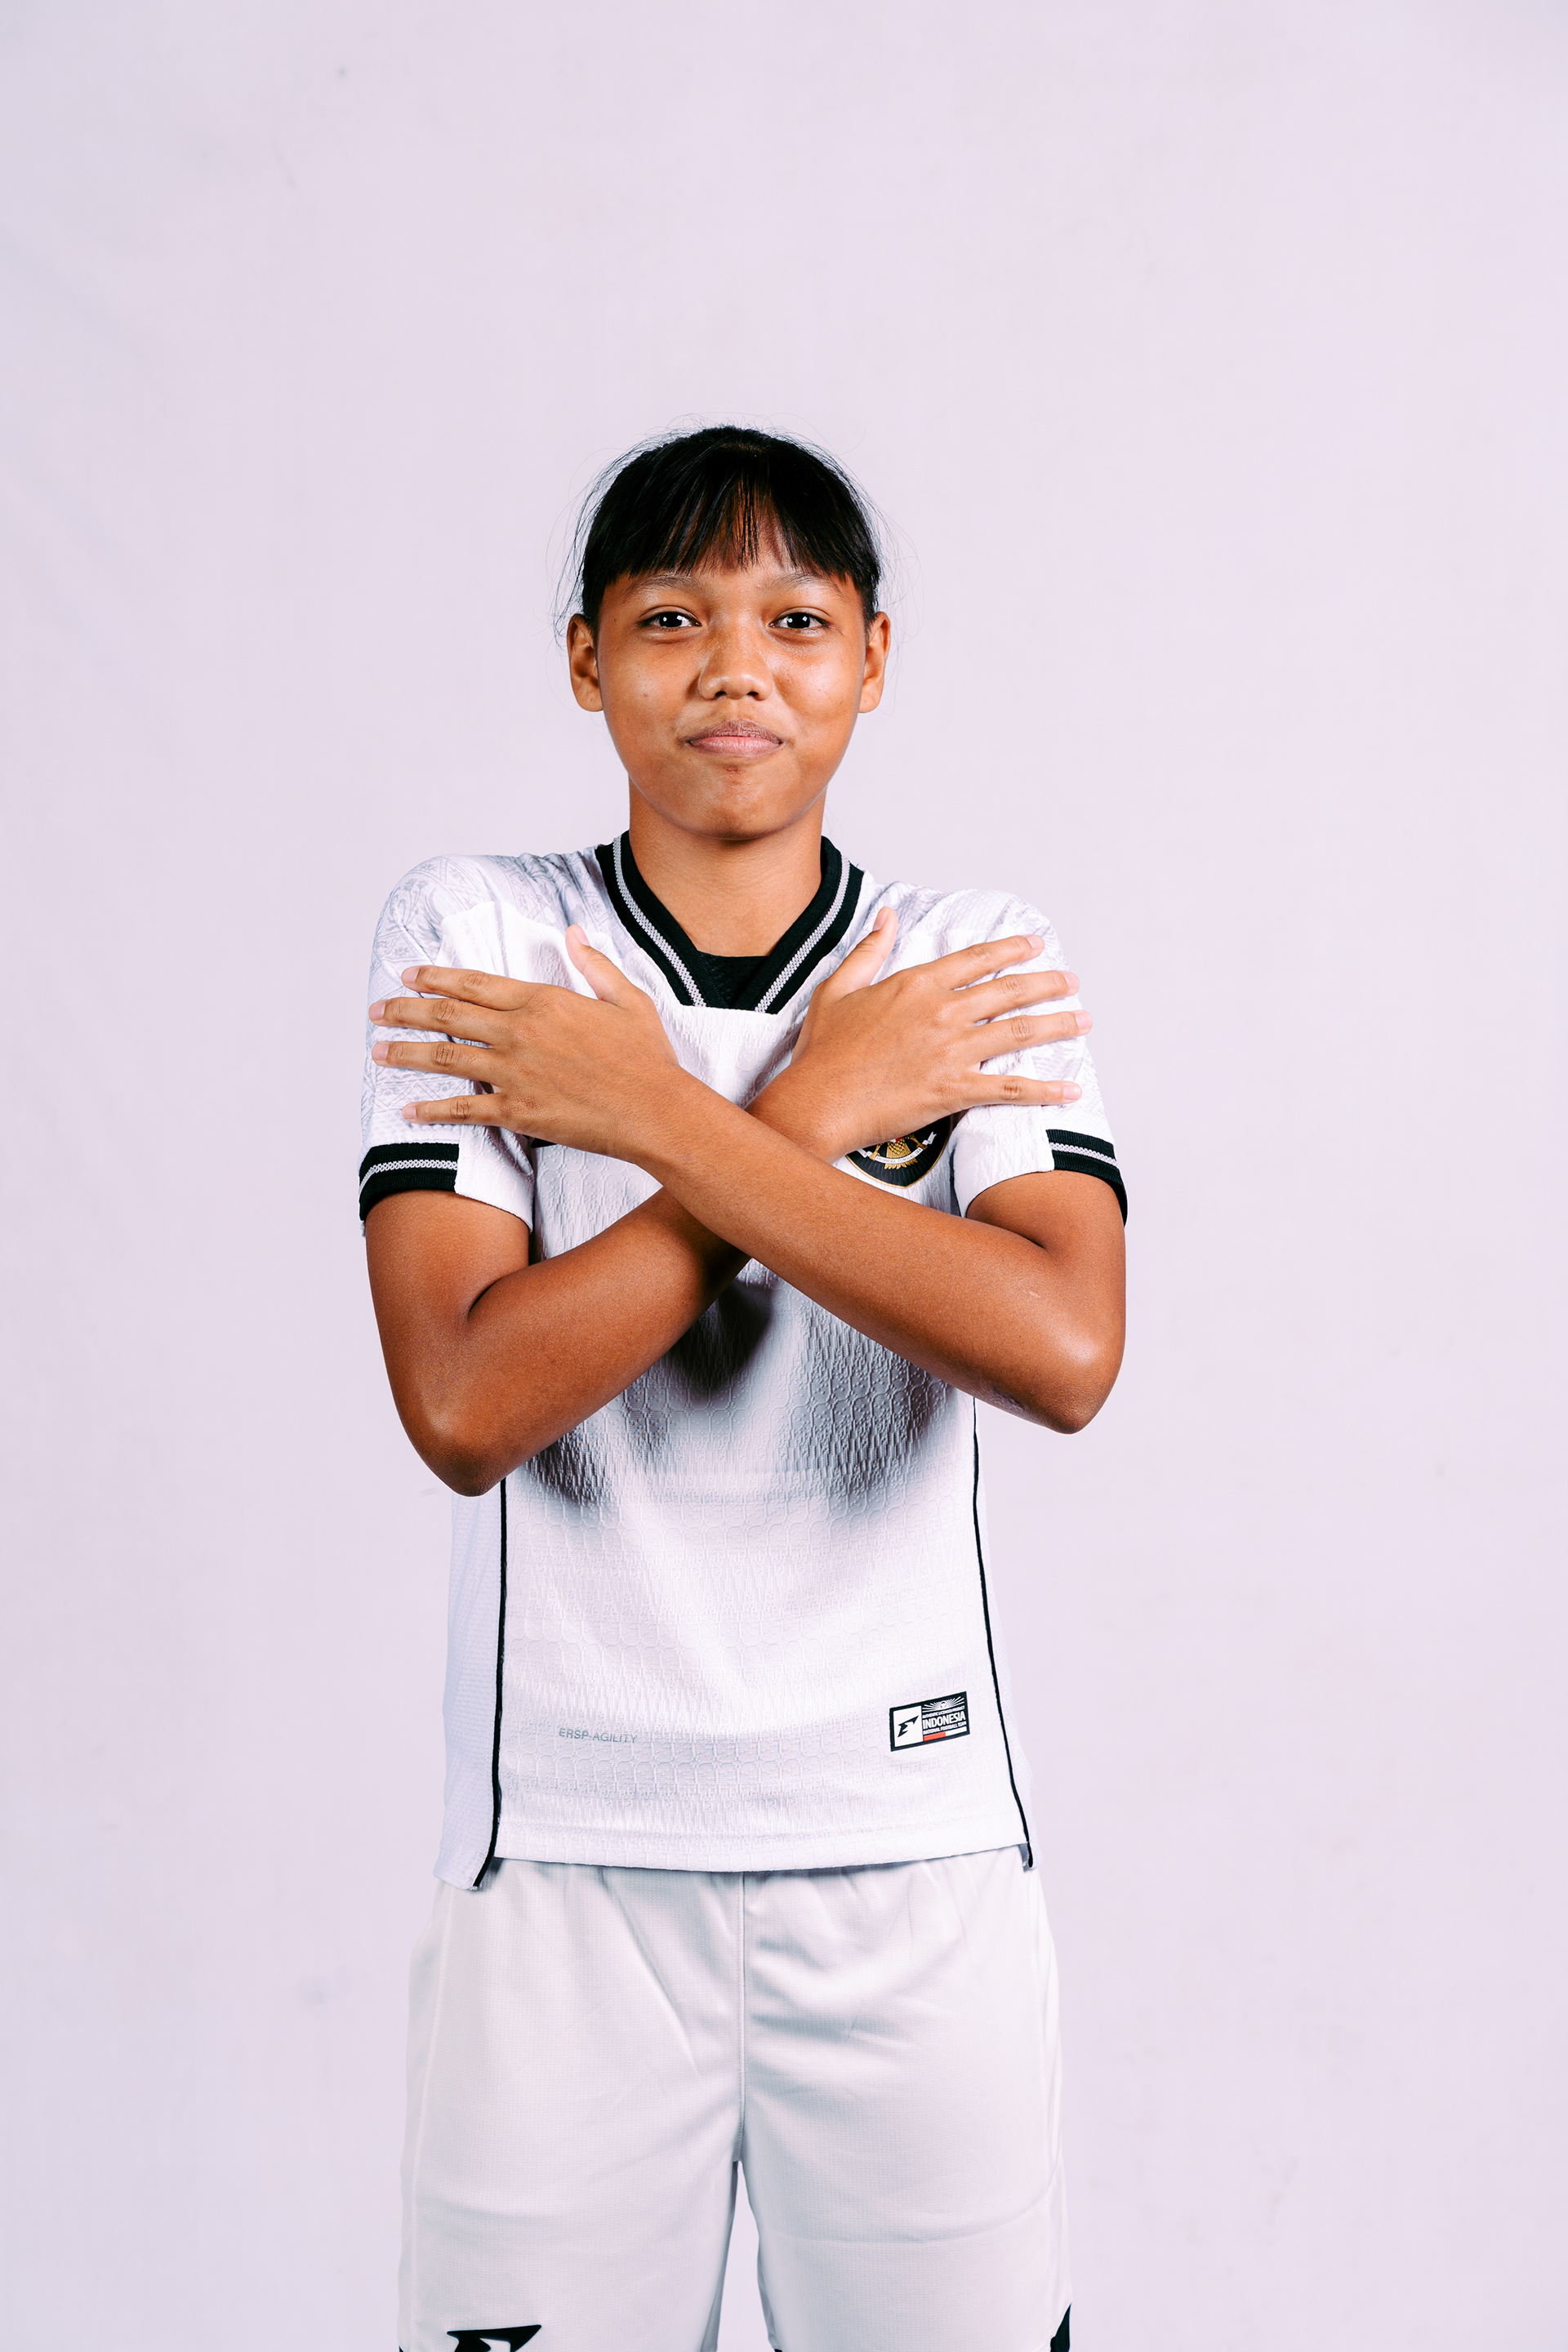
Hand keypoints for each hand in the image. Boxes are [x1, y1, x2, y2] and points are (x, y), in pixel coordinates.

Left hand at [369, 929, 682, 1158]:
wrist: (657, 1111)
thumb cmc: (648, 1058)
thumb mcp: (627, 998)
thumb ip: (594, 963)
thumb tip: (573, 932)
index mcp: (544, 1000)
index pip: (474, 983)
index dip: (435, 977)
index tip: (409, 975)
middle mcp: (521, 1033)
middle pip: (449, 1016)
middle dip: (406, 1011)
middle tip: (377, 1010)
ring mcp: (516, 1073)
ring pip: (447, 1059)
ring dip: (407, 1053)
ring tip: (378, 1051)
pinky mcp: (519, 1112)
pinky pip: (465, 1109)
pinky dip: (433, 1110)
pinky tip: (408, 1111)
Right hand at [754, 910, 1090, 1160]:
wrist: (818, 1099)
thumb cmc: (823, 1050)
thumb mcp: (838, 987)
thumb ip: (869, 949)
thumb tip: (885, 915)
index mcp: (916, 984)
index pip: (976, 959)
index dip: (1010, 950)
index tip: (1034, 945)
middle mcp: (941, 1012)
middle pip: (1008, 991)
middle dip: (1047, 983)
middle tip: (1071, 981)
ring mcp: (951, 1051)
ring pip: (1018, 1032)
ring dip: (1057, 1025)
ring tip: (1083, 1020)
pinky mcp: (954, 1089)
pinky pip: (1010, 1088)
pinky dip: (1044, 1090)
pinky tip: (1070, 1090)